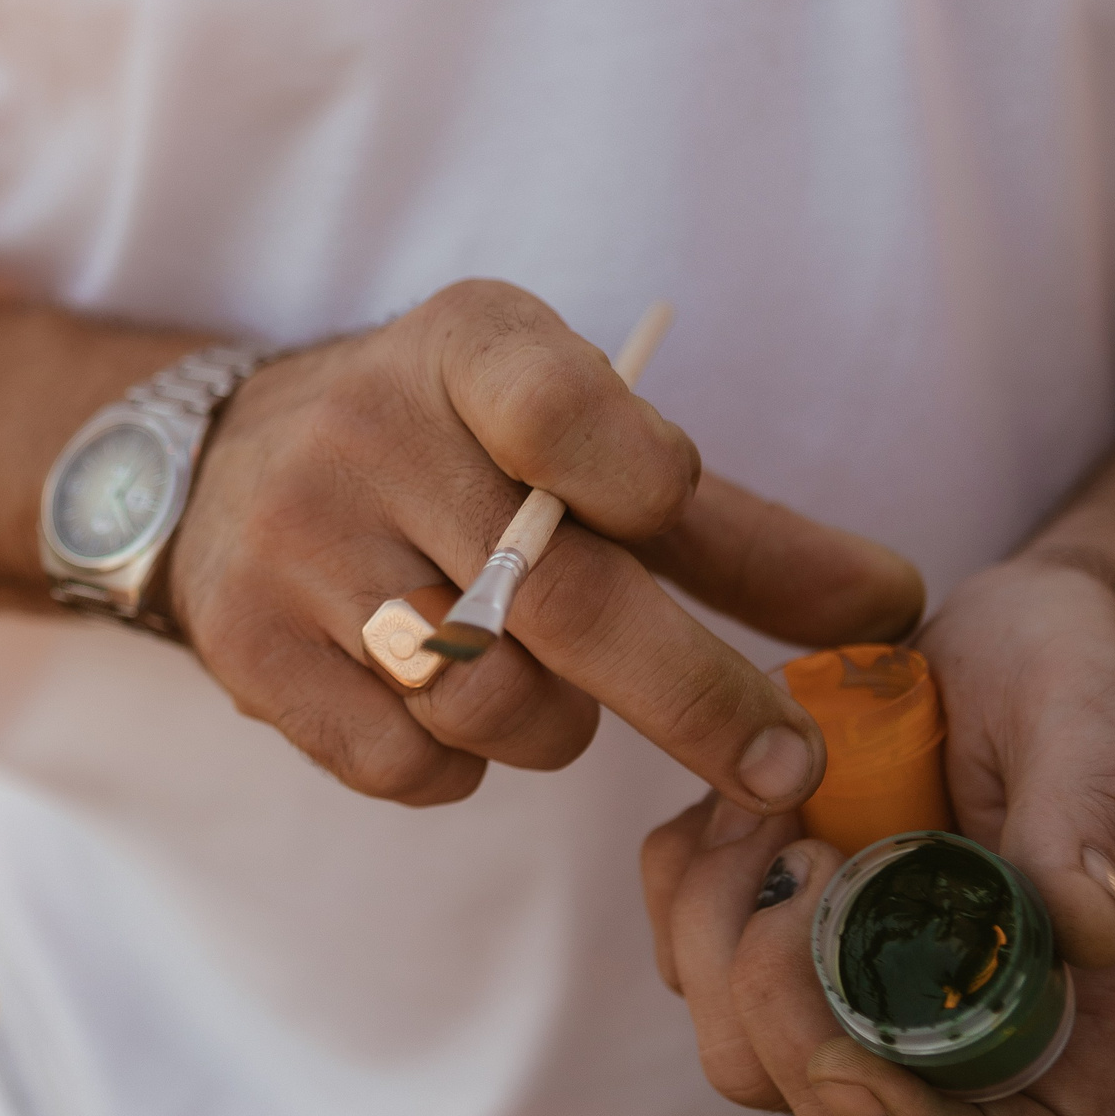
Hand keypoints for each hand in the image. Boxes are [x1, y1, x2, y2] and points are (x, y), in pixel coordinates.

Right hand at [166, 280, 924, 806]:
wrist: (218, 472)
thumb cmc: (448, 457)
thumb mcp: (573, 443)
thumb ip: (729, 530)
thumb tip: (896, 611)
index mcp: (464, 349)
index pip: (561, 409)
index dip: (639, 478)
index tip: (673, 515)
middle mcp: (366, 434)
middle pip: (559, 597)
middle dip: (696, 698)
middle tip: (786, 765)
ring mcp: (295, 546)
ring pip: (489, 699)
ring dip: (553, 727)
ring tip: (537, 683)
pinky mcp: (248, 650)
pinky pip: (408, 763)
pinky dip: (458, 766)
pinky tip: (445, 712)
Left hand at [641, 557, 1114, 1115]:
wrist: (1002, 637)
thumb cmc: (1079, 683)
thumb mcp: (1103, 728)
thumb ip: (1094, 823)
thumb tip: (1085, 929)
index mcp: (1074, 1023)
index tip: (846, 1055)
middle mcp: (957, 1035)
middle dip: (782, 1001)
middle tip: (808, 849)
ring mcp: (851, 995)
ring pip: (735, 1046)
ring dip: (724, 924)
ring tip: (781, 802)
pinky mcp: (773, 935)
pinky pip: (682, 950)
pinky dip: (689, 876)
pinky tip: (749, 797)